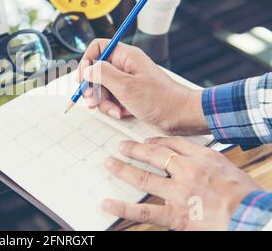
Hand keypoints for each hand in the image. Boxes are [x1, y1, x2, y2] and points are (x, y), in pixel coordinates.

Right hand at [78, 39, 207, 134]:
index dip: (86, 62)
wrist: (180, 117)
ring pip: (101, 88)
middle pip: (96, 71)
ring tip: (116, 111)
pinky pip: (110, 99)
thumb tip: (87, 69)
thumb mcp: (126, 86)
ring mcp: (126, 81)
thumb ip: (103, 74)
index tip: (83, 79)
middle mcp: (124, 66)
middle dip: (93, 89)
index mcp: (126, 56)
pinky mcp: (128, 95)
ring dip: (103, 102)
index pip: (97, 48)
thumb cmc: (160, 100)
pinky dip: (112, 108)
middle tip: (93, 102)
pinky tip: (121, 113)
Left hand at [101, 137, 261, 229]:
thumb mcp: (228, 169)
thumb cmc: (246, 197)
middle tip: (121, 146)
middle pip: (154, 155)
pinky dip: (123, 208)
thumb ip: (206, 162)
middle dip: (134, 150)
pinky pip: (144, 211)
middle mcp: (188, 171)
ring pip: (144, 178)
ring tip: (108, 163)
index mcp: (203, 158)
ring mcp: (179, 193)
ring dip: (123, 169)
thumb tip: (190, 159)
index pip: (173, 144)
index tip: (146, 143)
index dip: (155, 142)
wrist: (253, 219)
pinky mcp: (176, 216)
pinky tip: (107, 203)